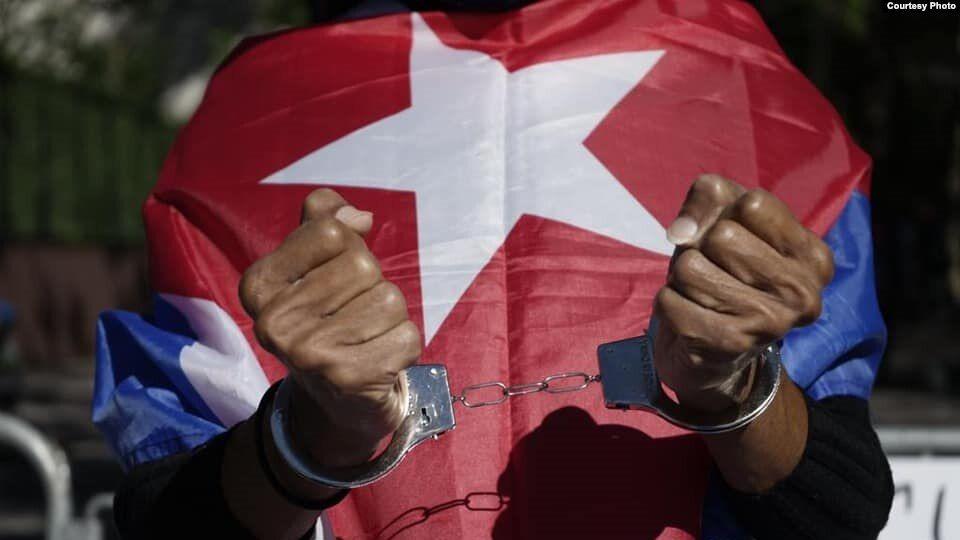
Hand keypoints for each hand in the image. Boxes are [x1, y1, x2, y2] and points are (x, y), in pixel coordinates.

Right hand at [239, 189, 421, 465]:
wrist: (337, 400)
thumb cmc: (329, 314)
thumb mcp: (314, 261)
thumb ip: (326, 220)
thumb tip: (360, 217)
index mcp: (259, 285)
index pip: (330, 231)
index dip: (348, 247)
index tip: (334, 278)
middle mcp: (275, 322)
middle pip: (363, 266)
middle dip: (371, 284)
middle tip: (353, 313)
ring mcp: (309, 354)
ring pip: (389, 299)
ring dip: (391, 315)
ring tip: (365, 336)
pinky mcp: (349, 379)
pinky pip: (407, 335)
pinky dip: (403, 344)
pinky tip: (379, 359)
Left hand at [653, 175, 833, 412]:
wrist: (712, 350)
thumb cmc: (722, 269)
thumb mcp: (723, 218)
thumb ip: (708, 197)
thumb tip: (682, 232)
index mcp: (814, 257)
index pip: (753, 204)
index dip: (727, 215)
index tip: (735, 242)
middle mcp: (803, 293)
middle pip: (722, 235)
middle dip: (702, 248)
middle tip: (714, 273)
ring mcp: (769, 324)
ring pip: (689, 266)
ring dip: (681, 278)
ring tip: (702, 295)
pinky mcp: (727, 346)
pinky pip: (668, 300)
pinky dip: (668, 303)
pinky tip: (691, 317)